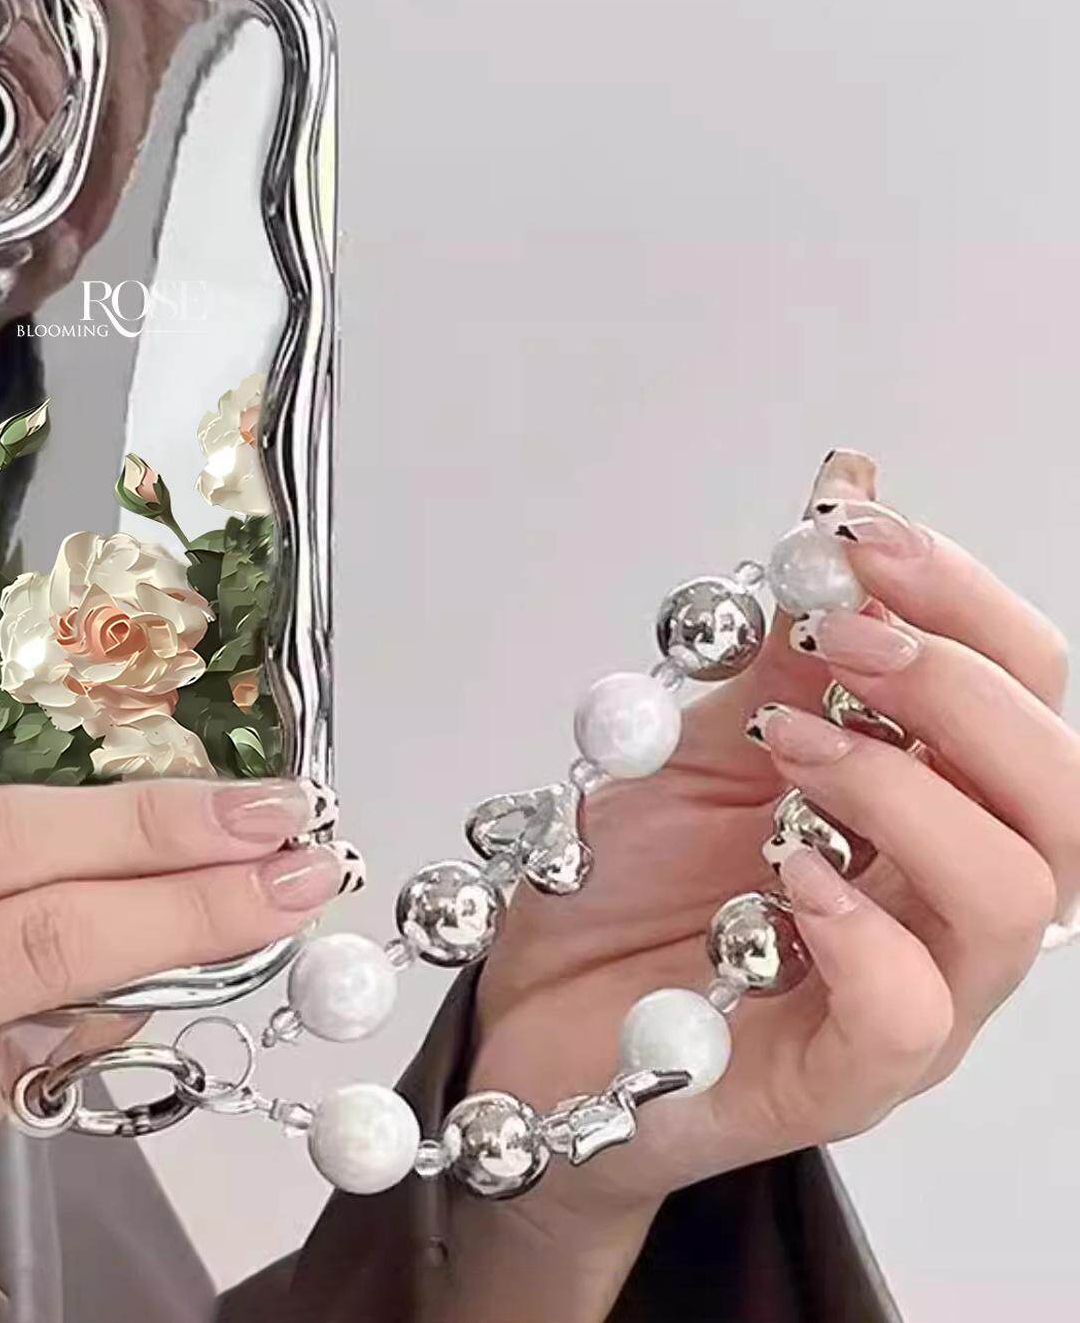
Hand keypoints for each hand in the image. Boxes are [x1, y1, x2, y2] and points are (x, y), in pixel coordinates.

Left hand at [459, 450, 1071, 1319]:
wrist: (536, 1014)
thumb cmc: (629, 882)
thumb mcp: (700, 734)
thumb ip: (782, 640)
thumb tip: (848, 486)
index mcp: (929, 801)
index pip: (1023, 691)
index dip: (963, 602)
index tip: (862, 535)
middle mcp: (944, 897)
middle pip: (1059, 790)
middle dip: (957, 686)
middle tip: (843, 636)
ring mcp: (914, 994)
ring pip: (1016, 894)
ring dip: (907, 789)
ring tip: (791, 739)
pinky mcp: (841, 1078)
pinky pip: (912, 1014)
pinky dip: (862, 926)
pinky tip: (790, 868)